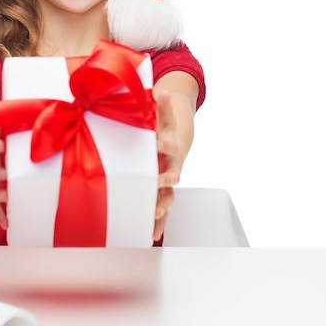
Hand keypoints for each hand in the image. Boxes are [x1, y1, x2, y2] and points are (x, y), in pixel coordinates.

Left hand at [153, 91, 181, 241]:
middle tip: (157, 190)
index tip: (158, 144)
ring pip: (168, 196)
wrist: (173, 137)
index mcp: (168, 144)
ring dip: (161, 206)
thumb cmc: (161, 125)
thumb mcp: (160, 113)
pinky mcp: (162, 191)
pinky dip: (158, 223)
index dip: (165, 145)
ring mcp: (168, 179)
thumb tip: (162, 91)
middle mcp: (171, 164)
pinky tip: (151, 235)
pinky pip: (161, 209)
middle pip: (171, 174)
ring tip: (154, 217)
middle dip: (164, 183)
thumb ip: (159, 105)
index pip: (168, 144)